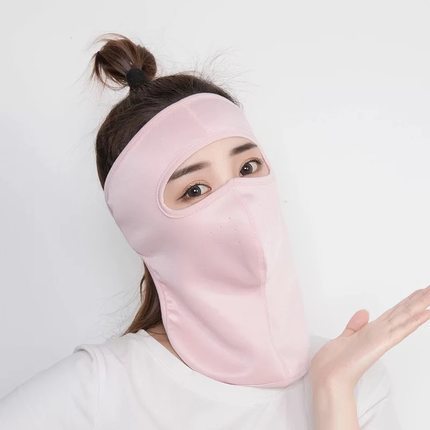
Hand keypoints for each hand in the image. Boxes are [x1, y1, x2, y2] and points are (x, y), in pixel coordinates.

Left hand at [309, 284, 429, 388]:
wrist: (328, 378)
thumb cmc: (334, 363)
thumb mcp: (344, 337)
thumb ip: (356, 325)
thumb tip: (365, 312)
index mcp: (371, 331)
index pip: (393, 313)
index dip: (406, 302)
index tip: (418, 292)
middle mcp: (379, 334)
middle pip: (402, 312)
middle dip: (418, 300)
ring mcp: (381, 338)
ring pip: (405, 317)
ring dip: (420, 305)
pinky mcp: (380, 342)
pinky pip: (400, 329)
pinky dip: (413, 321)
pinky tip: (426, 312)